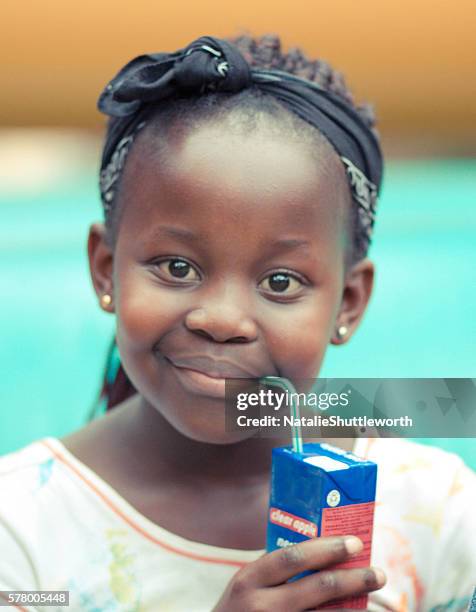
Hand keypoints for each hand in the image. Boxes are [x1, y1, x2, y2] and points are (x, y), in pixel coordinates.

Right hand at [213, 536, 385, 611]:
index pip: (293, 558)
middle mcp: (260, 606)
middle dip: (353, 579)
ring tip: (372, 600)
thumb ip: (274, 571)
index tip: (355, 542)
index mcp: (248, 580)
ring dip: (353, 608)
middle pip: (317, 589)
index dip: (326, 548)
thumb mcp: (246, 586)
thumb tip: (323, 551)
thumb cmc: (238, 611)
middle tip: (378, 573)